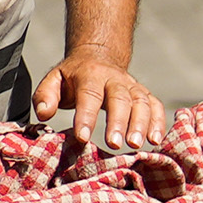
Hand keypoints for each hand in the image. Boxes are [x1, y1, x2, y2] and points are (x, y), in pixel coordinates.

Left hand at [43, 57, 165, 148]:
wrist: (97, 57)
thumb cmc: (72, 77)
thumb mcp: (54, 80)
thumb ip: (45, 96)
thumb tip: (44, 114)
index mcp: (89, 74)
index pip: (88, 94)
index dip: (86, 116)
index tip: (82, 137)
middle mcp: (114, 78)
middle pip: (119, 98)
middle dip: (118, 122)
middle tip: (115, 144)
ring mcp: (131, 85)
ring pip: (140, 102)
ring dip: (141, 123)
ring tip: (136, 145)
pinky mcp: (144, 94)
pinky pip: (155, 105)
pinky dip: (158, 121)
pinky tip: (156, 140)